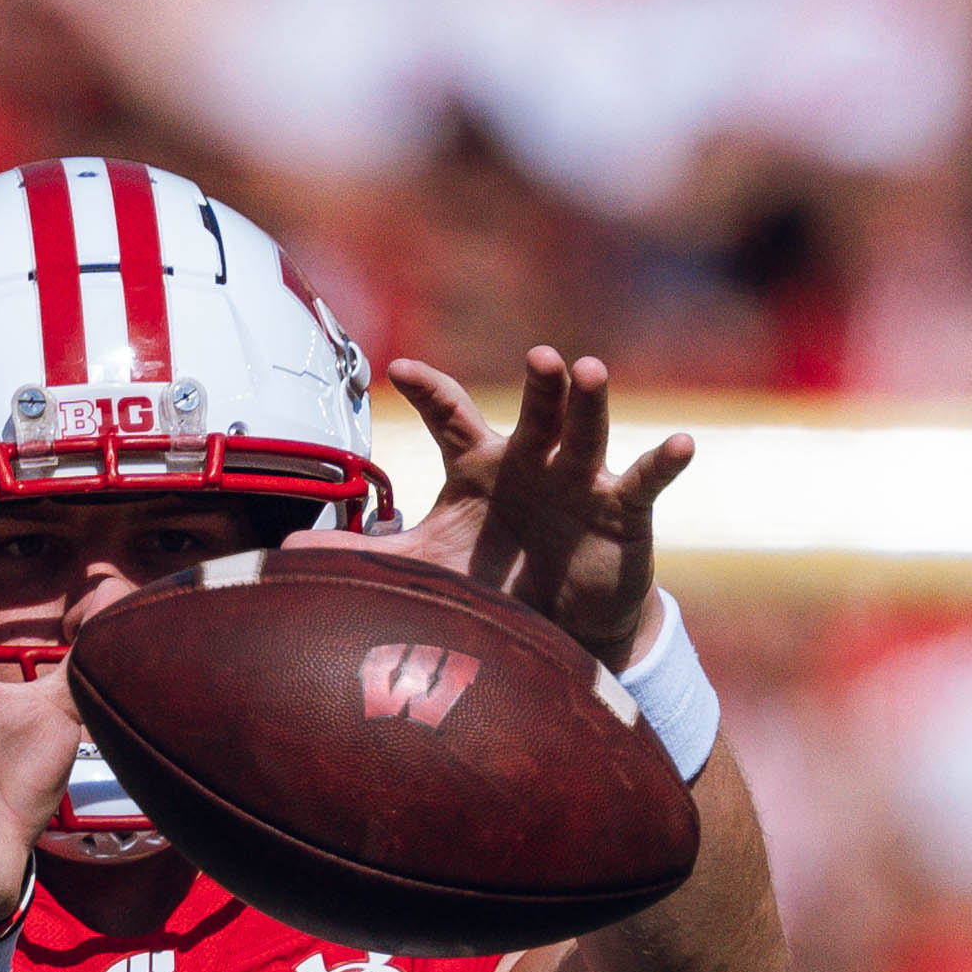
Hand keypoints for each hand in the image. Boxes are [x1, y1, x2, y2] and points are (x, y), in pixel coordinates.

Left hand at [306, 346, 691, 669]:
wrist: (562, 616)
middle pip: (535, 409)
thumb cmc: (496, 572)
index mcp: (483, 462)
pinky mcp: (625, 508)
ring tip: (590, 369)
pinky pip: (646, 480)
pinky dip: (663, 461)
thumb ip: (370, 555)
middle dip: (539, 384)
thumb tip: (289, 556)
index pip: (453, 417)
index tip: (400, 371)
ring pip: (587, 430)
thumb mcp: (432, 565)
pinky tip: (682, 442)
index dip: (430, 392)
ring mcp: (583, 477)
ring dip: (590, 402)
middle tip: (538, 355)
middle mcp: (535, 458)